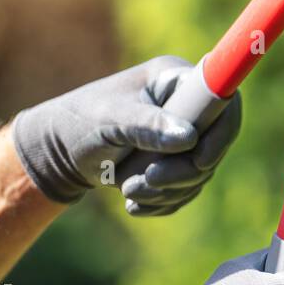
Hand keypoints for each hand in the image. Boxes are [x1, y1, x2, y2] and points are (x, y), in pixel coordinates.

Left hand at [12, 55, 241, 214]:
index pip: (223, 100)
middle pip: (214, 144)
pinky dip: (164, 201)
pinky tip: (135, 204)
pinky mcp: (179, 160)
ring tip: (128, 191)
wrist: (59, 150)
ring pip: (201, 172)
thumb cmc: (80, 123)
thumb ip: (148, 126)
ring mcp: (186, 134)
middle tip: (147, 181)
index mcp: (176, 80)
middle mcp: (188, 105)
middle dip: (183, 172)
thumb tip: (190, 139)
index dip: (222, 132)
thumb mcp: (110, 120)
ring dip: (168, 191)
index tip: (199, 161)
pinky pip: (188, 189)